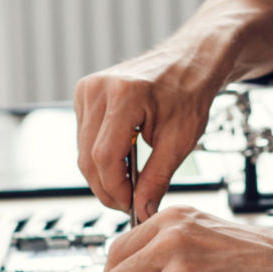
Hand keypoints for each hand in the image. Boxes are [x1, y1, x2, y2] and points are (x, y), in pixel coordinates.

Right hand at [74, 48, 222, 219]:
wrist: (189, 61)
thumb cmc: (189, 92)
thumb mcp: (180, 140)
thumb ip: (157, 178)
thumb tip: (142, 210)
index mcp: (125, 95)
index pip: (104, 157)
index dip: (115, 189)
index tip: (131, 206)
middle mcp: (99, 88)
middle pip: (88, 157)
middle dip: (107, 187)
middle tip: (130, 203)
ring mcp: (88, 88)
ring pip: (83, 149)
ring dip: (103, 173)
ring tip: (131, 183)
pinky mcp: (85, 93)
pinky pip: (84, 136)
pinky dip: (100, 155)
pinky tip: (122, 160)